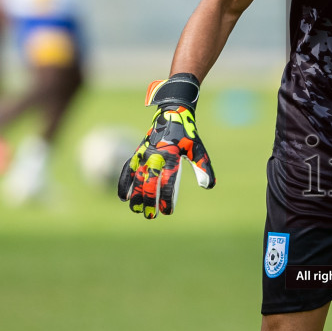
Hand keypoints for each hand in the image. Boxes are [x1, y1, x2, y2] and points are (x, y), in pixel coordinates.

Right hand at [118, 74, 215, 218]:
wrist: (171, 114)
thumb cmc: (186, 135)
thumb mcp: (198, 149)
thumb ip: (203, 167)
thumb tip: (208, 186)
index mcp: (170, 155)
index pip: (167, 182)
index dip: (166, 198)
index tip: (168, 211)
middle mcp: (154, 155)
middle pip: (149, 183)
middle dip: (149, 201)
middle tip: (151, 216)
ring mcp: (143, 154)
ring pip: (136, 178)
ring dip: (135, 195)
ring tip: (136, 210)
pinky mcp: (137, 153)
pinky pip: (127, 170)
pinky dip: (123, 183)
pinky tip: (123, 198)